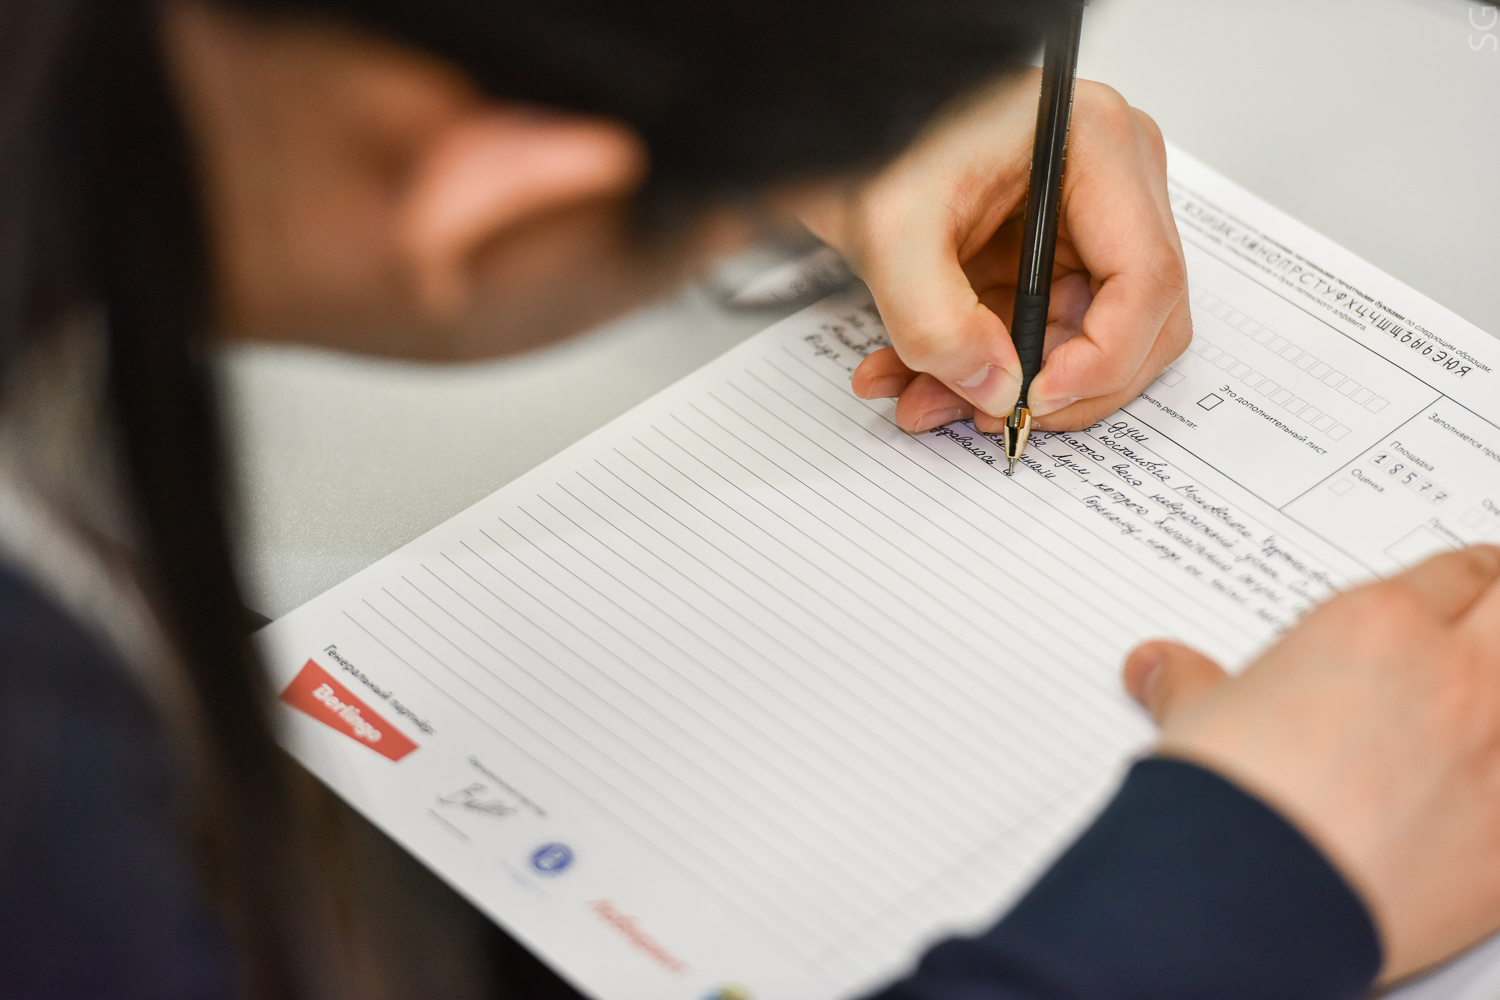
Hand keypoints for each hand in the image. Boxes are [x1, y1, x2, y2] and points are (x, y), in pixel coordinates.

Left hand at [800, 73, 1188, 433]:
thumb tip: (997, 389)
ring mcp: (1091, 215)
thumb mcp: (889, 231)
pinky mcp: (1054, 249)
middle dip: (1056, 384)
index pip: (1147, 278)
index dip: (1102, 358)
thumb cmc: (876, 138)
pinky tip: (920, 375)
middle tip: (988, 414)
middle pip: (1135, 319)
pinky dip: (984, 364)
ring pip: (1085, 338)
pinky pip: (1042, 331)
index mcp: (1097, 145)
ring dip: (1005, 383)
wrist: (840, 122)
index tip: (1036, 399)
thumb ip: (936, 321)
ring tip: (923, 397)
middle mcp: (1114, 176)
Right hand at [1122, 545, 1499, 980]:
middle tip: (1486, 621)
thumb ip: (1189, 683)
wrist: (1251, 894)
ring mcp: (1495, 755)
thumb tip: (1157, 667)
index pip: (1455, 574)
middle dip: (1499, 604)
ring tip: (1474, 713)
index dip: (1464, 580)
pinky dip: (1498, 782)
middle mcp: (1453, 677)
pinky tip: (1478, 795)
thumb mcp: (1196, 718)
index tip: (1463, 593)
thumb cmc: (1227, 795)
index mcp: (1378, 626)